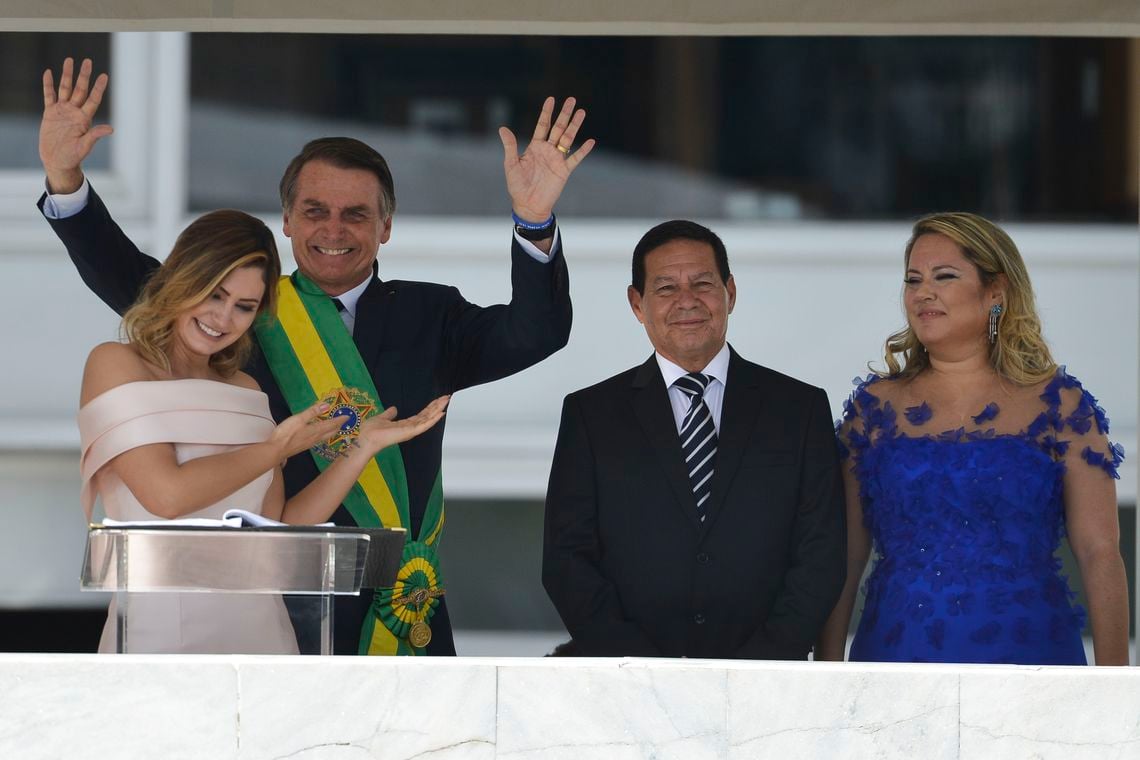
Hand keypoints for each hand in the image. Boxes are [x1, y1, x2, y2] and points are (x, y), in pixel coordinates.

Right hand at [40, 57, 112, 194]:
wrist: (58, 161)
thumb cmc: (73, 156)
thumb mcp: (85, 146)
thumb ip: (95, 135)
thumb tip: (111, 128)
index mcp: (84, 119)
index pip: (93, 99)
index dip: (99, 87)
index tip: (104, 76)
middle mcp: (74, 112)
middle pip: (80, 89)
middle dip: (84, 75)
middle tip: (88, 61)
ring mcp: (62, 111)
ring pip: (65, 89)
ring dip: (67, 75)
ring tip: (69, 60)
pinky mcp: (50, 113)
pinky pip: (49, 96)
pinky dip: (48, 85)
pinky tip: (49, 73)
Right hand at [270, 401, 342, 460]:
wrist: (276, 450)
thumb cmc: (287, 433)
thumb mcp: (299, 419)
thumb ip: (313, 412)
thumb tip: (327, 405)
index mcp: (316, 430)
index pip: (332, 424)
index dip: (340, 420)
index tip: (348, 416)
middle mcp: (316, 438)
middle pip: (331, 432)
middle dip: (338, 426)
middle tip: (343, 421)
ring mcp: (310, 443)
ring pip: (326, 436)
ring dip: (332, 431)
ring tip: (335, 427)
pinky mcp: (304, 446)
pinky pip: (319, 439)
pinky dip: (324, 434)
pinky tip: (320, 434)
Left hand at [358, 396, 449, 454]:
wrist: (366, 439)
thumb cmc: (371, 431)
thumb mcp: (382, 418)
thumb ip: (389, 414)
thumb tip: (394, 408)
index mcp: (404, 424)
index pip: (421, 415)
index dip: (430, 407)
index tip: (438, 400)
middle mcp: (410, 428)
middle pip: (427, 415)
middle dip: (437, 406)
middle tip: (447, 397)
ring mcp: (411, 430)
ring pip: (428, 418)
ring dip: (438, 409)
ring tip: (447, 401)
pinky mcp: (410, 432)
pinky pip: (424, 425)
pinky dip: (433, 419)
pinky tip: (441, 413)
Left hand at [499, 97, 594, 222]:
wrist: (528, 205)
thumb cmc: (517, 186)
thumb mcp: (511, 164)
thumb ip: (510, 146)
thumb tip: (502, 128)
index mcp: (535, 147)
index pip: (542, 125)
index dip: (546, 112)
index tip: (551, 99)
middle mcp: (547, 150)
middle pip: (558, 128)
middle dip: (564, 114)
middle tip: (572, 100)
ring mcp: (557, 160)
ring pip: (568, 139)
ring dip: (575, 126)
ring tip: (582, 112)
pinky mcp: (564, 171)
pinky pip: (575, 159)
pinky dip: (583, 151)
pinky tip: (591, 141)